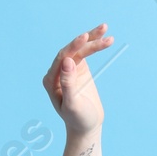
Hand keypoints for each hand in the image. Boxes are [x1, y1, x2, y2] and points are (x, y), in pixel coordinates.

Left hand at [41, 23, 112, 138]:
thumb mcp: (73, 104)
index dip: (73, 46)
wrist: (86, 126)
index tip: (85, 37)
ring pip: (80, 49)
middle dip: (87, 40)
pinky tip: (104, 37)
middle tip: (102, 30)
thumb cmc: (78, 119)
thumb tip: (67, 61)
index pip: (62, 58)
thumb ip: (68, 84)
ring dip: (93, 39)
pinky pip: (86, 52)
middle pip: (72, 50)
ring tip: (105, 28)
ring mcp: (68, 68)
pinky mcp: (79, 68)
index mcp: (51, 80)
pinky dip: (95, 44)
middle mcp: (57, 72)